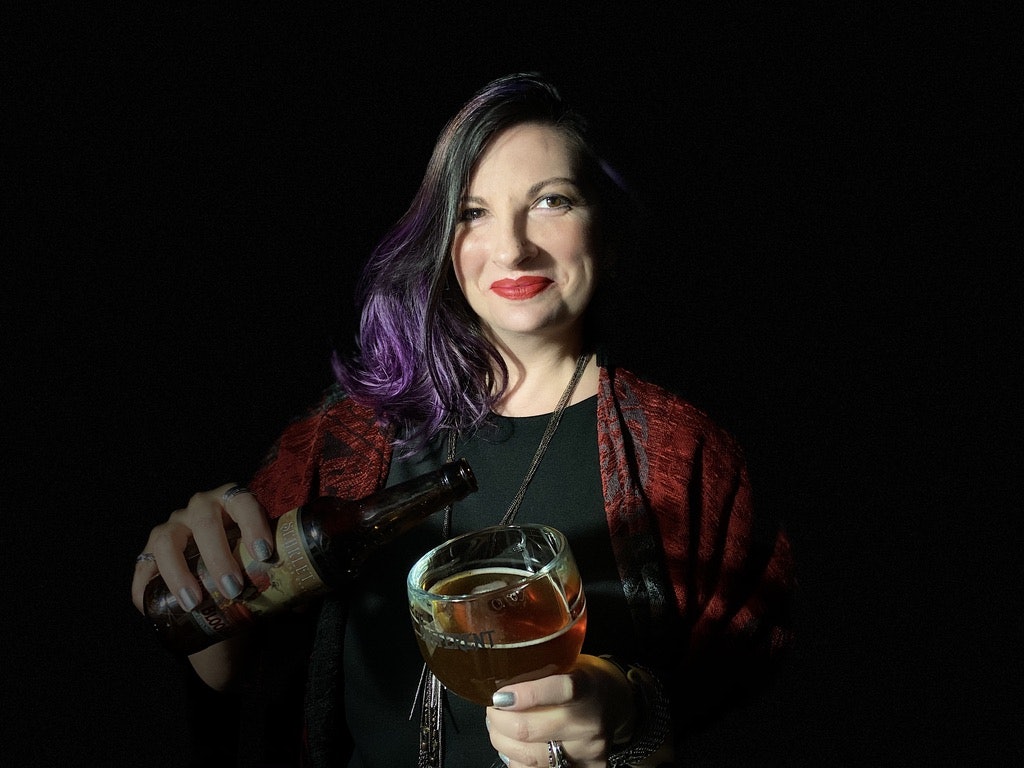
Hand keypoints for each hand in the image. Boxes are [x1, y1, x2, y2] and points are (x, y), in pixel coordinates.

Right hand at [130, 484, 274, 615]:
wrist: (218, 582)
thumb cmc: (249, 566)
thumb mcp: (266, 565)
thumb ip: (286, 577)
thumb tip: (309, 600)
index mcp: (233, 502)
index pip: (243, 502)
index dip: (253, 524)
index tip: (265, 555)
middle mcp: (200, 508)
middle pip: (204, 521)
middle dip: (219, 555)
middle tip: (235, 588)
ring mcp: (172, 527)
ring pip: (167, 540)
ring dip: (180, 571)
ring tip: (196, 603)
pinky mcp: (149, 553)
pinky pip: (141, 568)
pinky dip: (143, 588)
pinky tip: (149, 609)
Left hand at [486, 654, 633, 767]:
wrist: (614, 700)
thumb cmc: (581, 679)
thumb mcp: (567, 663)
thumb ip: (539, 671)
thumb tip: (497, 679)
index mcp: (586, 687)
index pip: (560, 690)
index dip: (527, 694)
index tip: (500, 696)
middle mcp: (588, 722)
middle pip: (531, 730)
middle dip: (499, 721)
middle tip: (492, 711)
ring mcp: (588, 751)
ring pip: (530, 757)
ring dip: (503, 743)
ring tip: (497, 729)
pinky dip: (518, 762)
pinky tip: (513, 749)